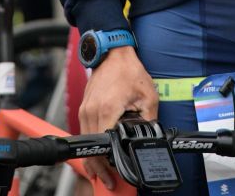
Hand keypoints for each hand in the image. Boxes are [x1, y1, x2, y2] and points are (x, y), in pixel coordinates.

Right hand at [78, 46, 157, 188]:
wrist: (114, 52)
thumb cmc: (129, 70)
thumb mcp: (148, 96)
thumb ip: (149, 120)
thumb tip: (150, 138)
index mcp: (107, 110)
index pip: (102, 148)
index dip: (107, 166)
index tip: (114, 177)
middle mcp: (91, 111)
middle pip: (90, 149)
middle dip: (99, 168)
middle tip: (110, 181)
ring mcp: (85, 109)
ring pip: (85, 142)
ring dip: (94, 158)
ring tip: (104, 171)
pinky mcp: (84, 107)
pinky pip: (85, 131)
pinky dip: (91, 144)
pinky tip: (100, 152)